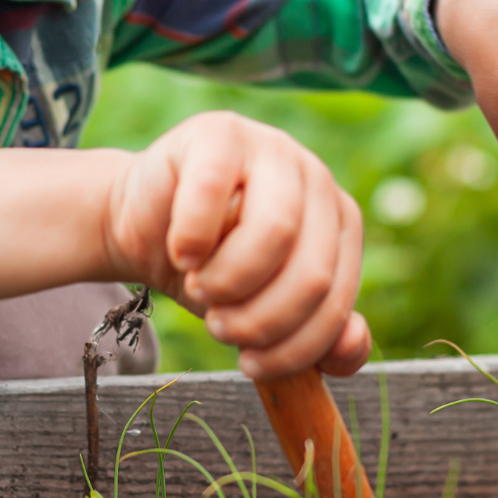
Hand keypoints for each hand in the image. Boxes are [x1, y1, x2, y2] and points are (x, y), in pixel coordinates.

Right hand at [101, 112, 369, 379]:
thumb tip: (351, 346)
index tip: (251, 364)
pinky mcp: (220, 132)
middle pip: (313, 273)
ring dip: (229, 281)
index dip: (295, 347)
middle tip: (220, 326)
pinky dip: (192, 238)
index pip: (337, 301)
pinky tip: (181, 251)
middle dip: (261, 319)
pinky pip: (213, 191)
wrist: (147, 224)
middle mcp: (317, 180)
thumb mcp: (266, 310)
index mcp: (340, 223)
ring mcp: (272, 148)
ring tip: (199, 286)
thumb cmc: (212, 268)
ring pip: (277, 231)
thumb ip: (317, 338)